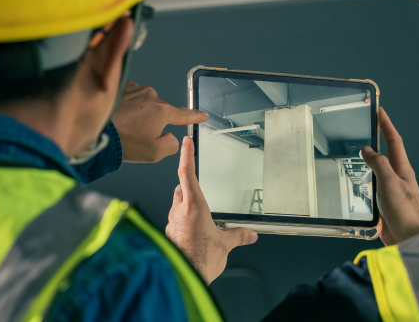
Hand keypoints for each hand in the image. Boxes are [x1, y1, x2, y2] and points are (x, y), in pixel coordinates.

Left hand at [111, 81, 208, 162]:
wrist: (97, 129)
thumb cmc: (124, 142)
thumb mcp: (154, 153)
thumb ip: (171, 145)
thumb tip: (170, 137)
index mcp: (163, 111)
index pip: (184, 114)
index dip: (195, 116)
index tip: (203, 115)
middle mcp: (151, 96)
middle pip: (160, 111)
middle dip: (152, 122)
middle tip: (137, 136)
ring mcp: (136, 89)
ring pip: (144, 104)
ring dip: (138, 113)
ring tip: (124, 126)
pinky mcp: (122, 87)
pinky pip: (131, 97)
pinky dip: (127, 106)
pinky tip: (119, 116)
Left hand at [165, 136, 256, 282]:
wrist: (183, 276)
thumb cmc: (200, 259)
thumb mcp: (224, 245)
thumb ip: (237, 236)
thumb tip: (248, 234)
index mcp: (194, 207)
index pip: (187, 174)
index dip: (186, 155)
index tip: (186, 143)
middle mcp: (179, 212)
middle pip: (179, 188)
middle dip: (186, 184)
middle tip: (193, 182)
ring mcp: (171, 223)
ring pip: (175, 205)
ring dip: (184, 204)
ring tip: (197, 213)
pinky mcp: (169, 235)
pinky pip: (174, 222)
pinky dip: (182, 222)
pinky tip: (191, 231)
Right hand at [361, 107, 418, 245]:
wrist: (409, 239)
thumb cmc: (405, 210)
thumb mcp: (391, 182)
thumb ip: (379, 164)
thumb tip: (367, 150)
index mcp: (402, 169)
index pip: (394, 141)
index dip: (386, 124)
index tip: (379, 111)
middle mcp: (396, 178)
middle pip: (384, 154)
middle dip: (375, 140)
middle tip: (362, 128)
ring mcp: (390, 191)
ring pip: (375, 171)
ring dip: (364, 162)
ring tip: (351, 153)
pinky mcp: (382, 205)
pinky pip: (369, 189)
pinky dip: (360, 182)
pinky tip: (351, 183)